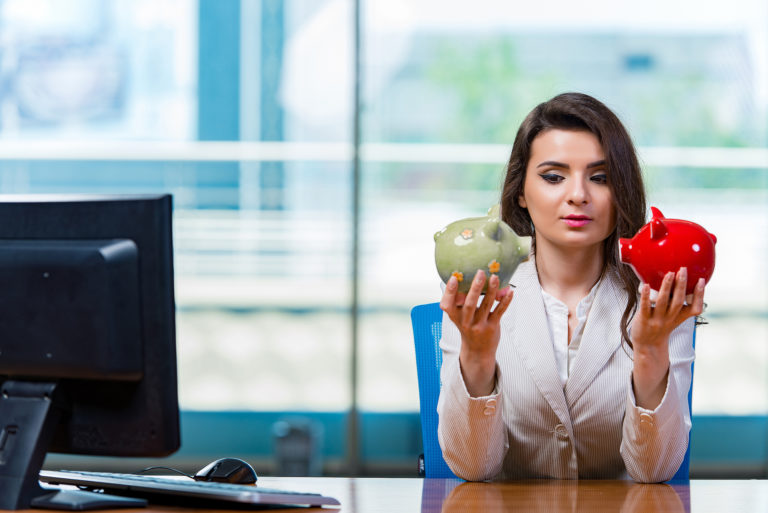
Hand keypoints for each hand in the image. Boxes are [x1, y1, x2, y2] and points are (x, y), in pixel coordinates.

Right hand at [440, 270, 513, 395]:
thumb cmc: (468, 326)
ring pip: (486, 305)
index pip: (447, 304)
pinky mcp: (492, 327)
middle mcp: (465, 322)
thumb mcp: (459, 317)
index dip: (450, 291)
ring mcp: (479, 325)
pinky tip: (510, 291)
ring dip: (492, 290)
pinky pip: (499, 312)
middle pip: (469, 304)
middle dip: (475, 288)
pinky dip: (505, 301)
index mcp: (454, 316)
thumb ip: (460, 300)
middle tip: (481, 272)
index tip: (454, 278)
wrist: (478, 351)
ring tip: (495, 277)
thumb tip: (466, 276)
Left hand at [630, 267, 704, 407]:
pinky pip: (645, 307)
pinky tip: (644, 285)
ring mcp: (657, 320)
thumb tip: (677, 281)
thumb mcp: (673, 318)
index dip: (699, 295)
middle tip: (683, 270)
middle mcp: (670, 318)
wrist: (648, 346)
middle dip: (681, 285)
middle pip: (678, 301)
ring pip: (663, 302)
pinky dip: (645, 296)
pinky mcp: (644, 320)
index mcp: (679, 317)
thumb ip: (676, 303)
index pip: (695, 308)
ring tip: (669, 274)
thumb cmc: (660, 327)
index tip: (701, 280)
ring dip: (666, 287)